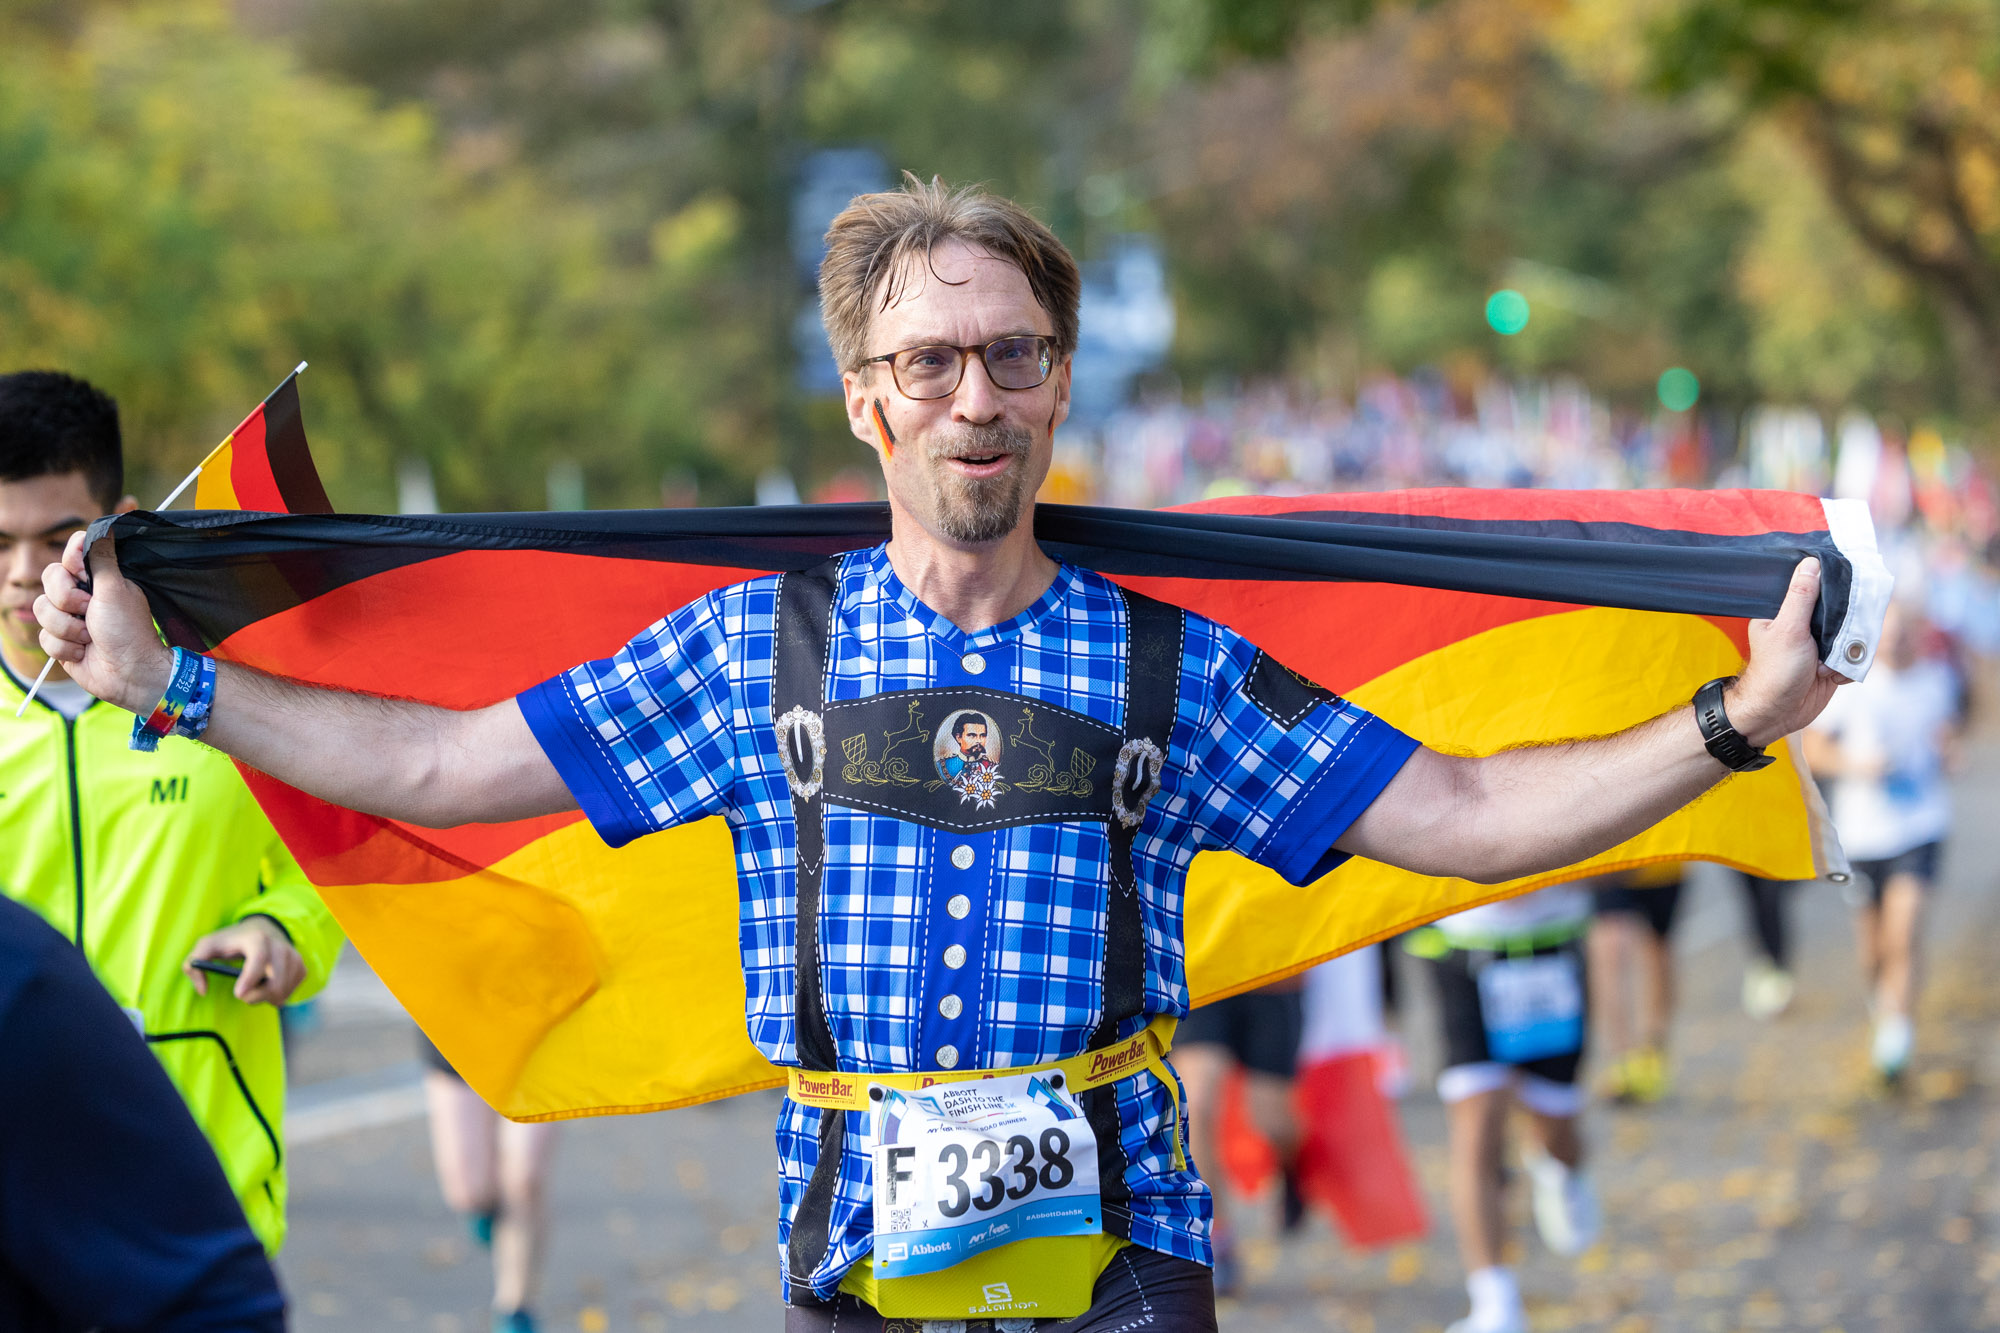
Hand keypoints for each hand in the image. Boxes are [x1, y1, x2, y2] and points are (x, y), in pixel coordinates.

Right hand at [35, 531, 170, 714]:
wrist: (129, 673)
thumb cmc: (128, 630)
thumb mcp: (116, 588)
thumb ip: (103, 558)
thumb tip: (106, 525)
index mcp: (98, 578)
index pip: (69, 554)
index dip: (71, 563)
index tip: (83, 574)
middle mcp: (82, 595)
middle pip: (48, 579)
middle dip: (67, 600)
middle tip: (90, 611)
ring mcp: (69, 618)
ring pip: (41, 609)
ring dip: (67, 627)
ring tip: (90, 637)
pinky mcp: (61, 641)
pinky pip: (43, 637)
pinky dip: (64, 647)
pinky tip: (84, 652)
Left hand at [184, 917, 305, 1005]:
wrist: (263, 929)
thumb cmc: (232, 941)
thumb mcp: (207, 946)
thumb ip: (194, 965)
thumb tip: (203, 990)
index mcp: (257, 939)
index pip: (260, 958)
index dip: (250, 978)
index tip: (238, 995)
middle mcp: (280, 946)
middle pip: (275, 983)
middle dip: (256, 996)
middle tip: (243, 995)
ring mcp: (293, 957)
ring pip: (283, 991)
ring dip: (265, 998)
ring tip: (254, 988)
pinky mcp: (301, 967)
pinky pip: (290, 992)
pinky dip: (276, 996)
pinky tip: (267, 986)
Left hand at [1727, 557, 1847, 748]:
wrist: (1777, 715)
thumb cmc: (1774, 672)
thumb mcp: (1788, 629)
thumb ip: (1801, 597)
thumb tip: (1811, 563)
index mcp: (1784, 611)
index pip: (1812, 586)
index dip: (1830, 582)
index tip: (1848, 578)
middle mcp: (1801, 625)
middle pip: (1837, 609)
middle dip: (1845, 622)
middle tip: (1839, 634)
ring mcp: (1818, 644)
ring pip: (1850, 633)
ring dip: (1847, 648)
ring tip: (1828, 662)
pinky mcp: (1831, 662)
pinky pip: (1852, 656)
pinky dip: (1849, 666)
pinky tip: (1832, 675)